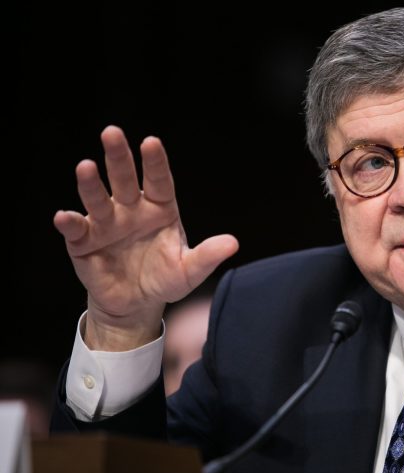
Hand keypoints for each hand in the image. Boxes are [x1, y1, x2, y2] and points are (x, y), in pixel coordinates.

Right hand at [53, 126, 238, 349]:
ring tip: (86, 167)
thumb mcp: (188, 271)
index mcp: (159, 208)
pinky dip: (69, 222)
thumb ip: (208, 256)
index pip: (159, 180)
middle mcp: (131, 209)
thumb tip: (233, 244)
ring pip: (97, 198)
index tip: (151, 142)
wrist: (136, 304)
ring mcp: (105, 223)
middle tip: (112, 132)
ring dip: (90, 184)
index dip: (155, 162)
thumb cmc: (164, 279)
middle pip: (124, 178)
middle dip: (118, 156)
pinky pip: (76, 229)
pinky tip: (65, 217)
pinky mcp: (84, 241)